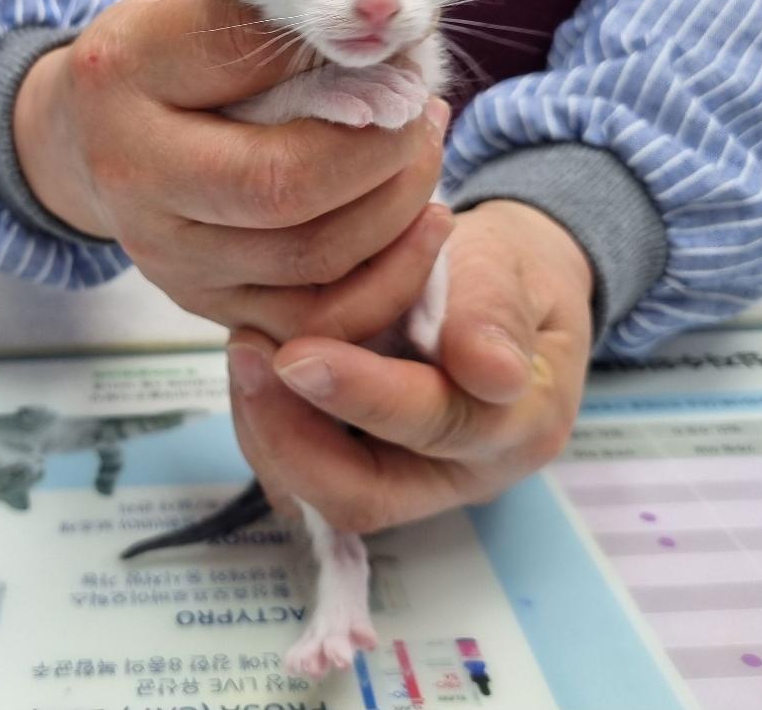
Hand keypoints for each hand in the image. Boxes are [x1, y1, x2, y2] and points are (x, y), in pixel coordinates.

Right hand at [14, 0, 451, 338]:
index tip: (396, 48)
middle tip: (422, 110)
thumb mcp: (200, 6)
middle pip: (286, 188)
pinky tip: (419, 224)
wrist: (91, 135)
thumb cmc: (165, 57)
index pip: (248, 59)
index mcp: (122, 78)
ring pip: (314, 260)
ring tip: (422, 151)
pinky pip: (317, 318)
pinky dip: (390, 276)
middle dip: (384, 151)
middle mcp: (133, 178)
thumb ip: (276, 25)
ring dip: (399, 206)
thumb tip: (385, 51)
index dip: (347, 66)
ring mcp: (167, 256)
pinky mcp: (205, 304)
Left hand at [225, 199, 594, 531]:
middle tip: (246, 353)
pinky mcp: (357, 470)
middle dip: (291, 435)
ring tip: (244, 348)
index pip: (436, 426)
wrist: (496, 286)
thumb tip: (492, 372)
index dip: (364, 395)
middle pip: (363, 496)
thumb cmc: (504, 271)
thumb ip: (496, 312)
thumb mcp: (512, 267)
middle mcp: (461, 474)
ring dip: (267, 429)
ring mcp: (405, 481)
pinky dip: (265, 424)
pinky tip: (253, 361)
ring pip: (317, 494)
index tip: (298, 355)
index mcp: (518, 426)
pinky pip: (298, 475)